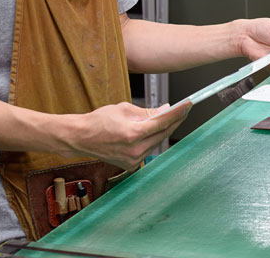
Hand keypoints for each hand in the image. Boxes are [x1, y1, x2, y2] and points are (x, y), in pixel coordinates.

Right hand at [64, 101, 190, 170]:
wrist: (81, 138)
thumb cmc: (99, 120)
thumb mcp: (124, 109)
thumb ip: (147, 112)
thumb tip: (165, 111)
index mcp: (133, 134)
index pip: (162, 122)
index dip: (178, 113)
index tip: (188, 104)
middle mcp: (135, 150)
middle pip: (163, 134)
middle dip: (174, 121)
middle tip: (184, 109)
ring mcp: (133, 159)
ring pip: (156, 142)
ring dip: (163, 130)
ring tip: (170, 118)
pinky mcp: (130, 164)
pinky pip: (148, 149)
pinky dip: (152, 139)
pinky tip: (153, 130)